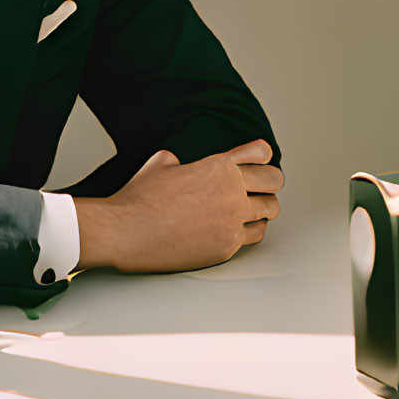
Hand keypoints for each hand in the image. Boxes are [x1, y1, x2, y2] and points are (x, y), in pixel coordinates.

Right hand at [75, 139, 283, 272]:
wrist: (125, 232)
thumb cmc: (138, 199)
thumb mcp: (160, 163)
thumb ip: (181, 161)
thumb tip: (179, 164)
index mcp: (218, 165)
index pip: (260, 152)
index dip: (261, 155)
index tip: (260, 160)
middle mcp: (231, 191)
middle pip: (273, 181)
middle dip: (269, 182)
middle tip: (263, 187)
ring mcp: (231, 220)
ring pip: (269, 211)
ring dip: (262, 208)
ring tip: (254, 210)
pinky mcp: (226, 246)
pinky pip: (253, 236)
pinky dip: (249, 231)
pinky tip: (240, 229)